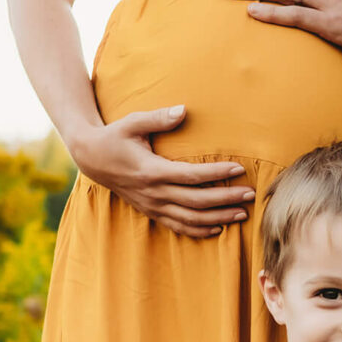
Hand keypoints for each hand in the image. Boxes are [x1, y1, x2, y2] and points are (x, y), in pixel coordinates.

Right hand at [69, 108, 253, 237]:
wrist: (92, 159)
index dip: (217, 173)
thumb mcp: (133, 122)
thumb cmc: (115, 136)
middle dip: (226, 199)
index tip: (239, 169)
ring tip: (242, 214)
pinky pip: (178, 226)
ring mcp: (152, 205)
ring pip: (190, 219)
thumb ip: (158, 117)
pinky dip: (199, 231)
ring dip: (218, 218)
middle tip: (250, 195)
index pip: (191, 175)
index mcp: (151, 170)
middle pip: (197, 201)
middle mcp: (153, 192)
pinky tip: (218, 229)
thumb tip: (183, 110)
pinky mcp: (151, 212)